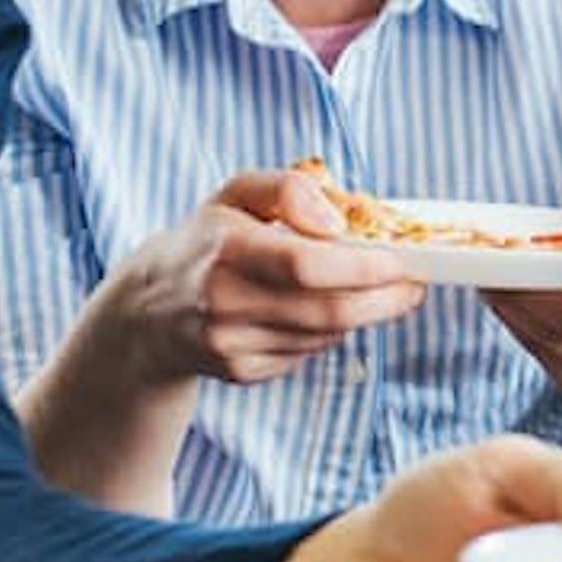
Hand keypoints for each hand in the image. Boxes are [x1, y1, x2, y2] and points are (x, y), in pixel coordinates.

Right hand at [114, 167, 424, 386]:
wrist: (148, 311)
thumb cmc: (208, 241)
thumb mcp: (236, 195)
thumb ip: (288, 189)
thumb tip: (338, 219)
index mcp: (223, 249)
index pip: (305, 265)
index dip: (364, 267)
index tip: (404, 261)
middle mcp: (222, 302)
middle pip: (328, 310)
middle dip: (385, 299)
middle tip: (414, 284)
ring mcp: (229, 344)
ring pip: (325, 334)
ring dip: (361, 313)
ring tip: (374, 290)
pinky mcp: (240, 372)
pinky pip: (307, 352)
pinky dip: (327, 332)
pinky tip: (319, 310)